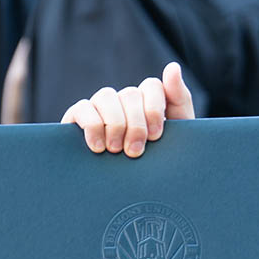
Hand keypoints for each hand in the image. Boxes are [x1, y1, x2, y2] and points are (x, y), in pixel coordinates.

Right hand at [61, 62, 194, 156]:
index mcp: (149, 101)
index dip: (154, 109)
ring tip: (116, 150)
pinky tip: (98, 147)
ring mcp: (102, 106)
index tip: (157, 136)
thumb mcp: (178, 132)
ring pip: (107, 97)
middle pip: (130, 94)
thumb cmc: (159, 160)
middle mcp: (125, 99)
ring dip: (115, 124)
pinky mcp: (79, 117)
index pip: (152, 86)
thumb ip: (179, 99)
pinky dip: (92, 126)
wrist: (135, 191)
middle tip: (136, 151)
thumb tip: (172, 67)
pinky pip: (83, 108)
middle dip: (136, 124)